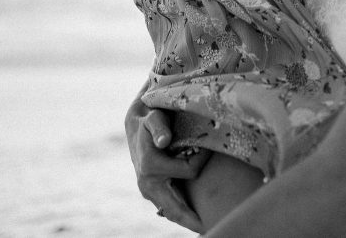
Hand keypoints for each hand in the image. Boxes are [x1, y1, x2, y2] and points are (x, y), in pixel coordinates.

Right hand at [125, 96, 212, 229]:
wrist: (136, 127)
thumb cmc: (149, 121)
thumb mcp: (153, 119)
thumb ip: (159, 127)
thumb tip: (164, 141)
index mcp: (151, 166)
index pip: (190, 171)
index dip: (203, 159)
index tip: (208, 148)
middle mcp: (148, 184)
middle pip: (175, 210)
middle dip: (192, 222)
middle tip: (209, 229)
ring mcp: (149, 192)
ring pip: (172, 213)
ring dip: (188, 220)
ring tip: (205, 226)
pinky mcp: (152, 193)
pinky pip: (169, 209)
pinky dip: (182, 215)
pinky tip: (194, 220)